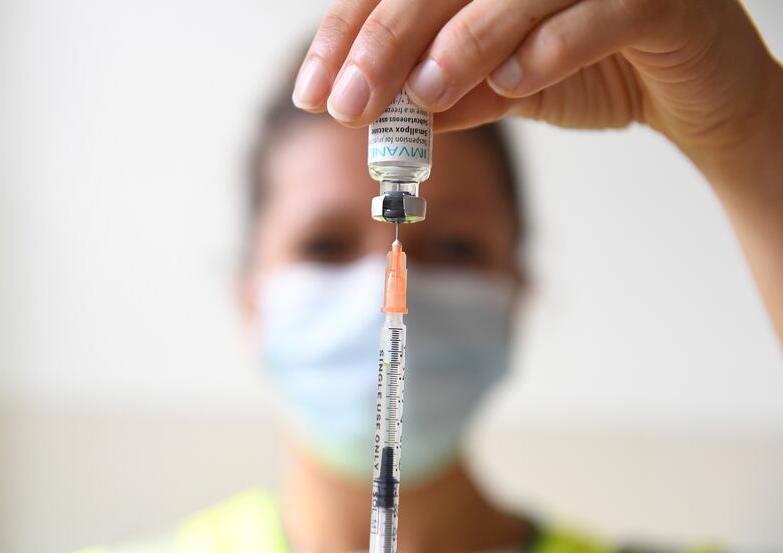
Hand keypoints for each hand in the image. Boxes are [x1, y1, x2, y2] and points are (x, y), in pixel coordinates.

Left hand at [292, 0, 782, 339]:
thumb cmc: (592, 69)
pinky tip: (513, 87)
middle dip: (384, 41)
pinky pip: (594, 17)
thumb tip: (380, 113)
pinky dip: (548, 52)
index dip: (352, 31)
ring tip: (422, 96)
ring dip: (460, 44)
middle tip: (347, 102)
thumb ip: (448, 94)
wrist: (688, 90)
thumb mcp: (503, 87)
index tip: (316, 90)